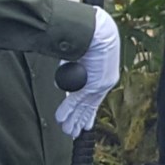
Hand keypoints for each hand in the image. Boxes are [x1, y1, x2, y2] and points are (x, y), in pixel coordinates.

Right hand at [51, 8, 121, 136]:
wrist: (100, 33)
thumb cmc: (93, 39)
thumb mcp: (83, 57)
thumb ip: (76, 70)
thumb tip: (65, 80)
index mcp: (104, 77)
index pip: (93, 98)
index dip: (87, 111)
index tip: (84, 122)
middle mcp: (103, 83)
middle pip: (88, 106)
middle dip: (80, 120)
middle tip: (74, 132)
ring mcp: (97, 85)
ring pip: (82, 107)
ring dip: (72, 119)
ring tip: (67, 131)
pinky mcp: (91, 84)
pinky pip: (75, 100)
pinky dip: (67, 110)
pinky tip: (61, 119)